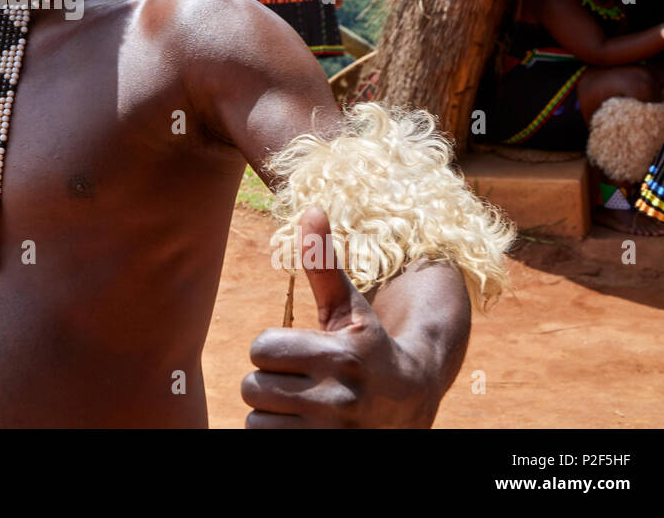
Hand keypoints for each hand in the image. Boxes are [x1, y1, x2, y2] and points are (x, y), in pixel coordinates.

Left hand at [241, 207, 434, 426]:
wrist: (411, 405)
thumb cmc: (370, 346)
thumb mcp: (349, 307)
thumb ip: (323, 262)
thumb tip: (309, 209)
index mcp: (340, 356)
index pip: (261, 348)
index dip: (271, 347)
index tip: (295, 351)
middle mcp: (338, 400)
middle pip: (252, 387)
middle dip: (267, 380)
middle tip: (296, 378)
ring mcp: (331, 434)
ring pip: (256, 420)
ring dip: (271, 411)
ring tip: (301, 403)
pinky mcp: (325, 453)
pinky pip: (263, 443)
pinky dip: (275, 434)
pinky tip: (300, 424)